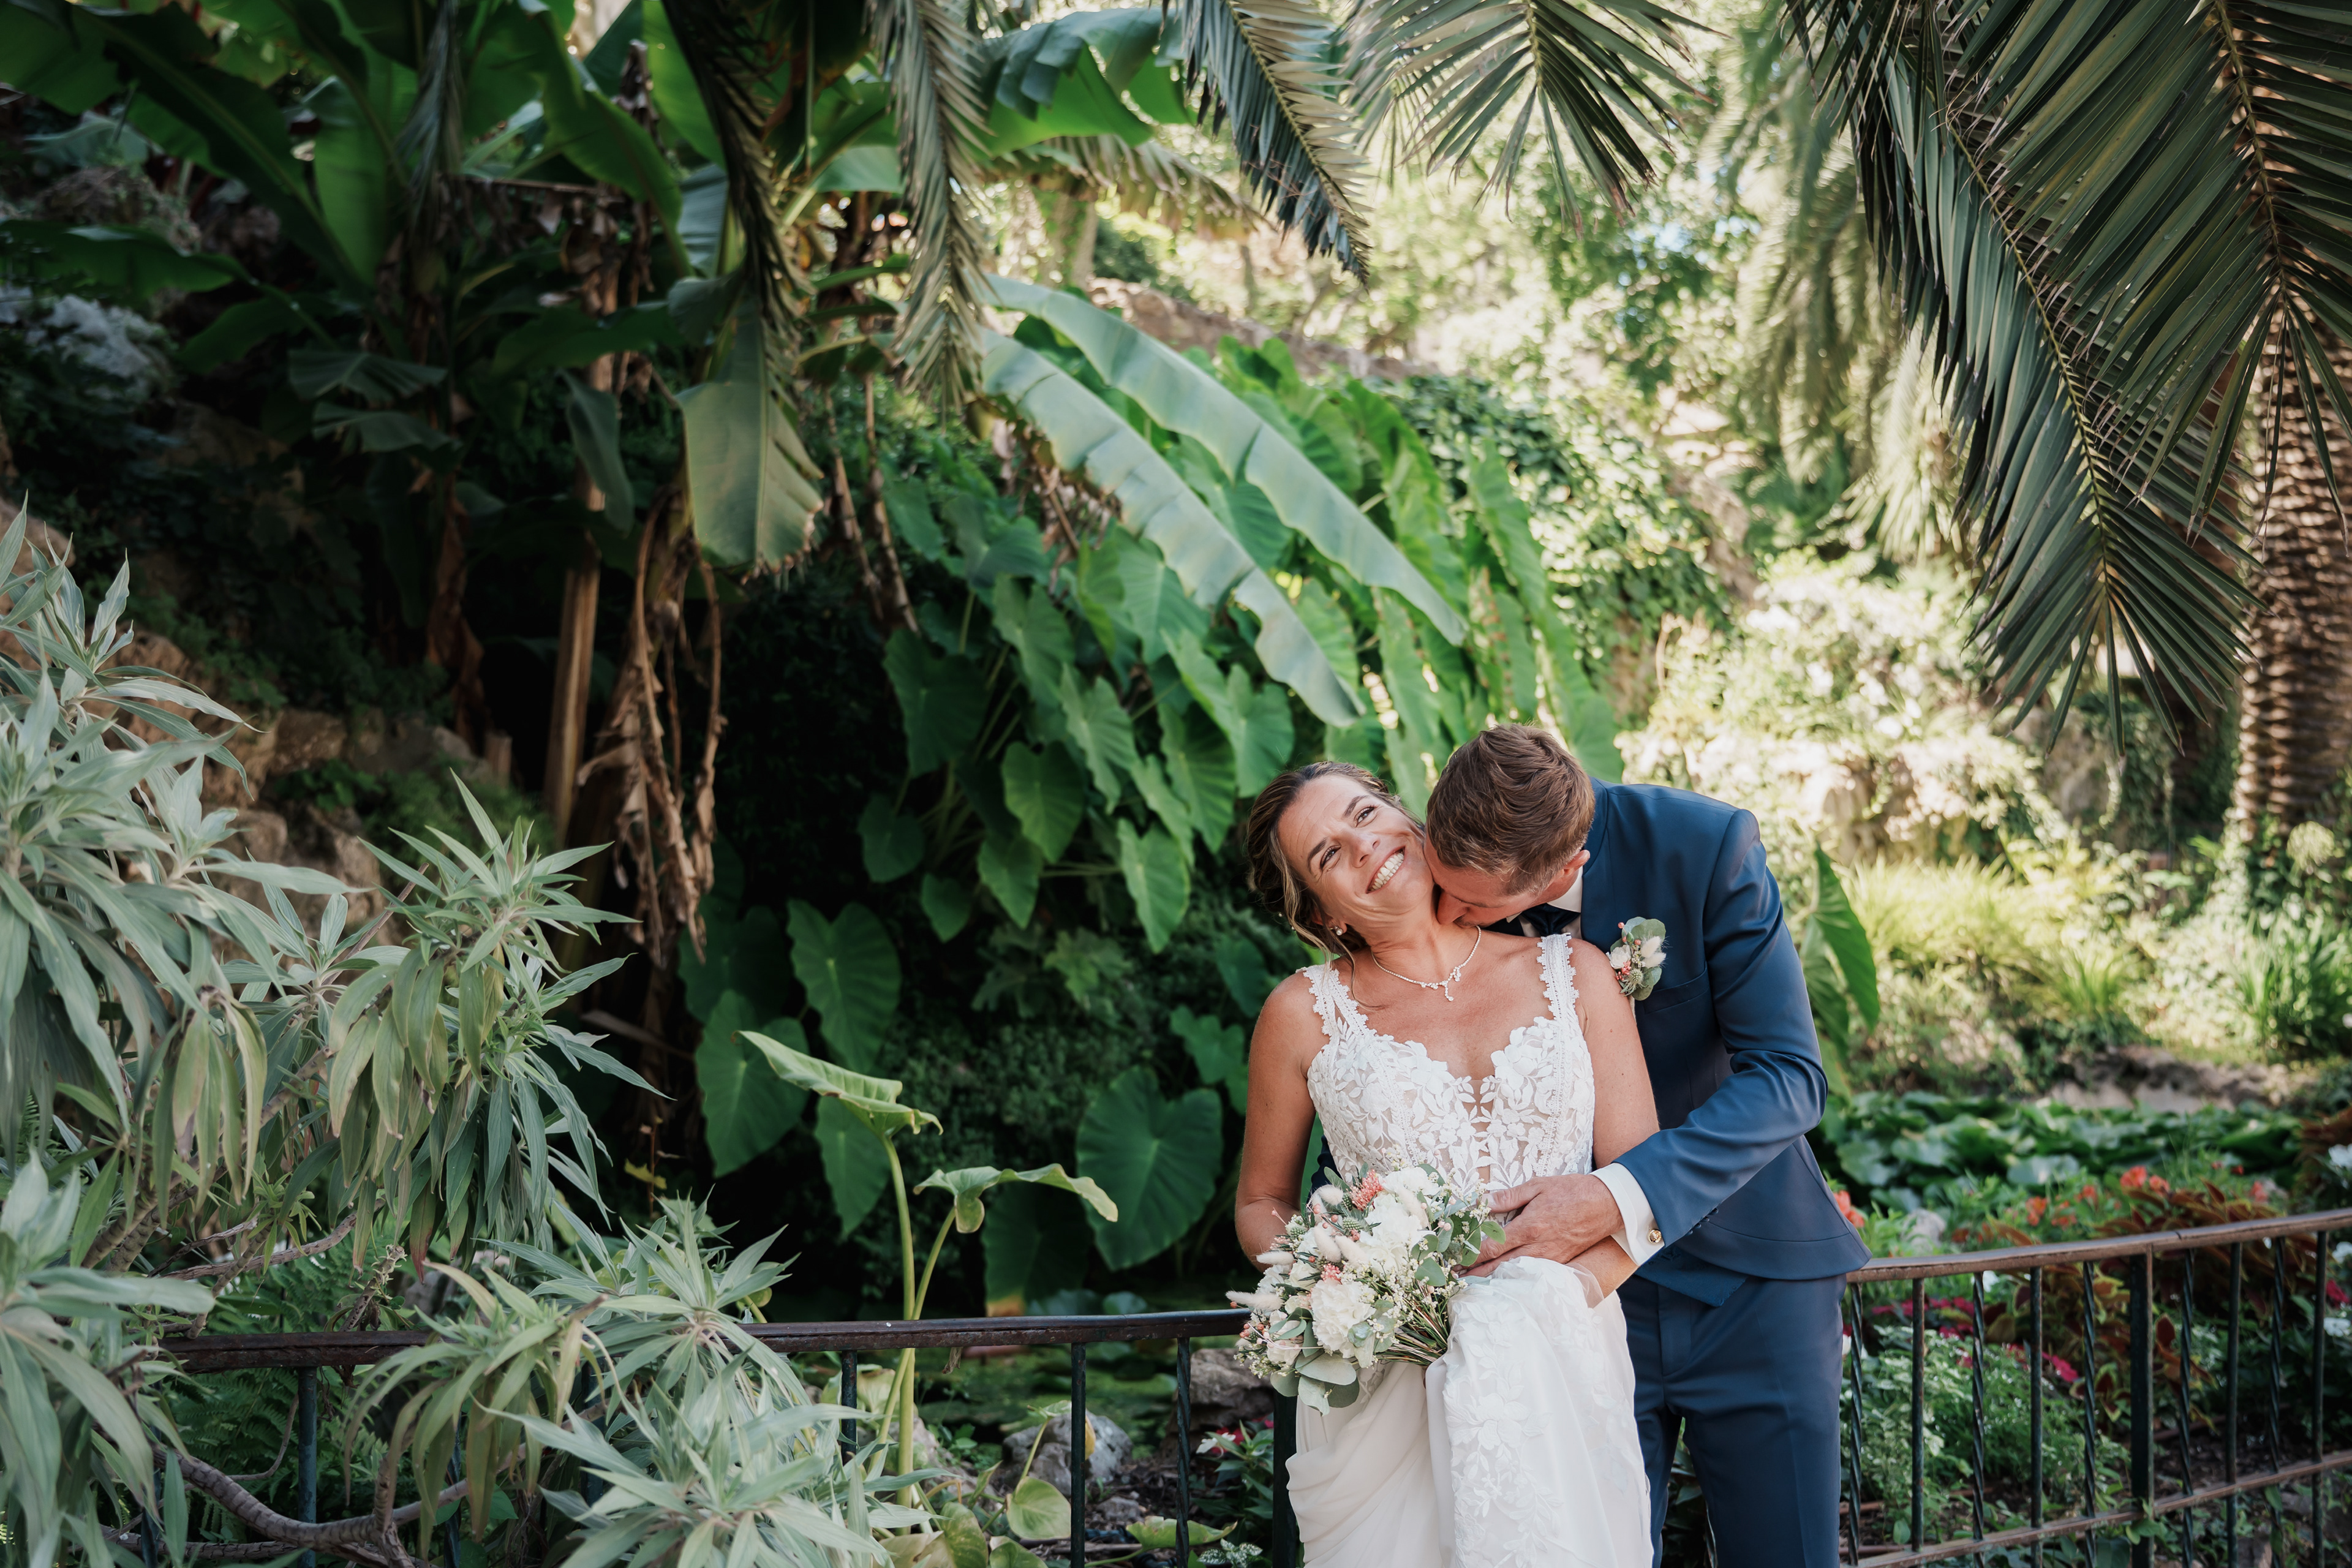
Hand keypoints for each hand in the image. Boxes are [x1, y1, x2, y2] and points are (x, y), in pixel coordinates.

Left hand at [1465, 1173, 1621, 1276]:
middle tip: (1455, 1280)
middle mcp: (1538, 1248)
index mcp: (1529, 1227)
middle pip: (1499, 1267)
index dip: (1470, 1256)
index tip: (1453, 1260)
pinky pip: (1533, 1276)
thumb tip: (1482, 1201)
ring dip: (1493, 1280)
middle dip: (1476, 1275)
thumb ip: (1509, 1196)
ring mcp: (1550, 1259)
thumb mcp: (1538, 1185)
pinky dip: (1515, 1280)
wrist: (1609, 1205)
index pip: (1492, 1246)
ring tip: (1472, 1284)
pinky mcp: (1560, 1264)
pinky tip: (1504, 1282)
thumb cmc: (1572, 1191)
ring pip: (1515, 1275)